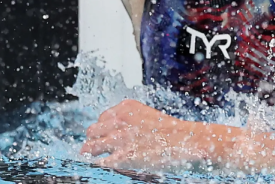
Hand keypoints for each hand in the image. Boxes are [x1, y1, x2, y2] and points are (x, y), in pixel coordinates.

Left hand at [80, 99, 213, 169]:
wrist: (185, 139)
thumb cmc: (171, 130)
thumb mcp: (146, 115)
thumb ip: (131, 119)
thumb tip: (121, 129)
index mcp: (125, 108)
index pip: (102, 118)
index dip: (103, 128)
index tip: (105, 134)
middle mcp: (119, 121)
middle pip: (93, 130)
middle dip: (94, 138)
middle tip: (95, 146)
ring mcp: (119, 139)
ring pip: (91, 146)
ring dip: (90, 152)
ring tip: (90, 156)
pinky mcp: (123, 156)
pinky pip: (100, 162)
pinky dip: (99, 164)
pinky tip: (101, 166)